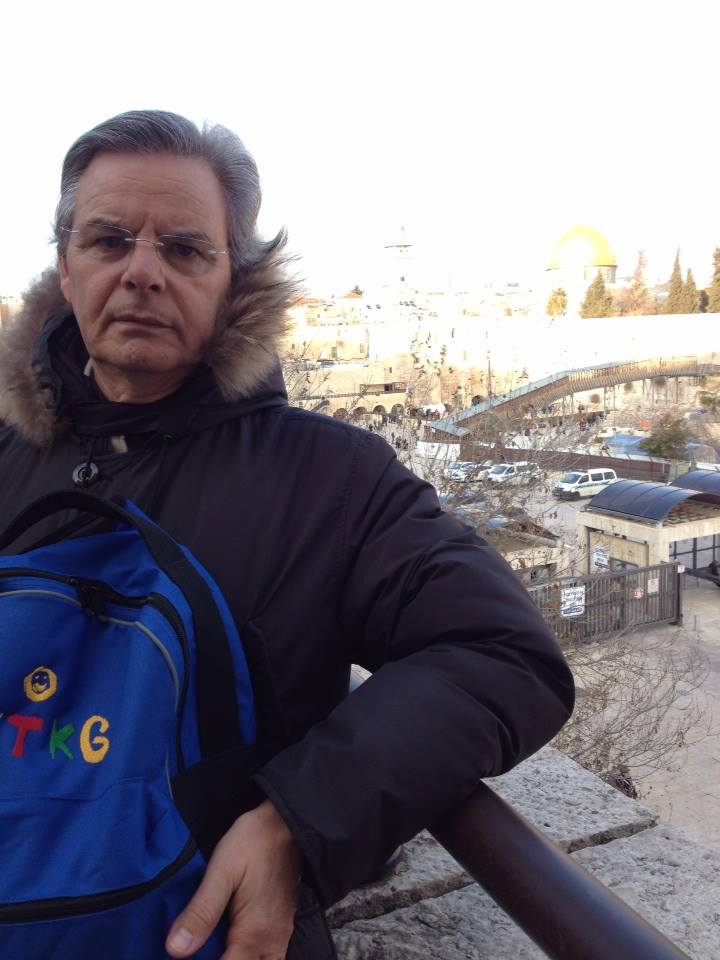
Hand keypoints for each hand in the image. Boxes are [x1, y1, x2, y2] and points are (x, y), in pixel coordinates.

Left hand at [166, 799, 301, 959]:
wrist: (286, 822)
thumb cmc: (253, 842)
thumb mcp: (221, 871)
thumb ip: (200, 912)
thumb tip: (175, 949)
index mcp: (254, 933)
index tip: (188, 957)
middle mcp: (271, 941)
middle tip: (201, 950)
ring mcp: (280, 935)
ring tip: (213, 947)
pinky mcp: (282, 926)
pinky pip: (268, 957)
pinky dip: (249, 957)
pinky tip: (229, 942)